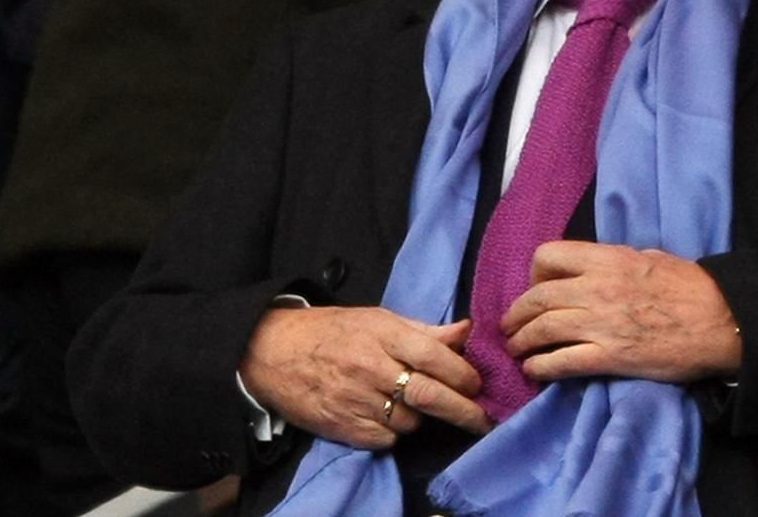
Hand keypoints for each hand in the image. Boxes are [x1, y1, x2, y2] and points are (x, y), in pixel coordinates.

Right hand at [239, 306, 490, 449]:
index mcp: (383, 335)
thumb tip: (467, 331)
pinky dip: (394, 431)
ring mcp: (356, 400)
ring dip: (421, 416)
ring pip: (410, 420)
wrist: (273, 351)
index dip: (462, 373)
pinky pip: (386, 438)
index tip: (476, 384)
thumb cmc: (333, 331)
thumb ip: (424, 330)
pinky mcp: (343, 427)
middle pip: (429, 395)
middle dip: (463, 410)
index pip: (435, 356)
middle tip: (484, 420)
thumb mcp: (378, 319)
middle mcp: (372, 368)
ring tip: (413, 403)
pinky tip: (386, 415)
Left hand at [501, 240, 740, 383]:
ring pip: (542, 329)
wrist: (721, 320)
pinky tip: (534, 371)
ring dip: (522, 341)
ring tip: (517, 349)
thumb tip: (594, 269)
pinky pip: (562, 362)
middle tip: (511, 326)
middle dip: (517, 314)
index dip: (535, 274)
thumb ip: (615, 261)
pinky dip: (540, 367)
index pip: (549, 255)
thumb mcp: (649, 257)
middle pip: (537, 297)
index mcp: (607, 259)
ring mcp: (601, 324)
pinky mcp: (610, 357)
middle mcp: (597, 288)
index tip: (536, 289)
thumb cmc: (690, 286)